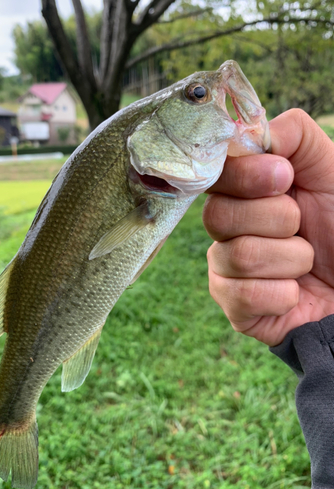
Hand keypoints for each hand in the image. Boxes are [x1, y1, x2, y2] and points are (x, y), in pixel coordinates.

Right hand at [203, 109, 333, 345]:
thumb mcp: (330, 168)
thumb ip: (294, 135)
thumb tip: (248, 136)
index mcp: (242, 192)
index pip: (214, 176)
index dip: (245, 177)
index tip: (284, 179)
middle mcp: (227, 228)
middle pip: (218, 217)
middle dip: (278, 220)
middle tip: (302, 226)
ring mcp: (226, 268)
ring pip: (237, 256)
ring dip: (291, 259)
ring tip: (307, 261)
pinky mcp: (234, 305)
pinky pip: (241, 296)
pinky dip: (283, 294)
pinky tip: (296, 292)